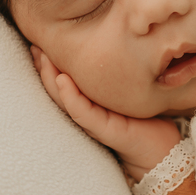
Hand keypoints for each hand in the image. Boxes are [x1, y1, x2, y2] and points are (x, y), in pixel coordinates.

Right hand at [31, 45, 180, 179]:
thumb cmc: (146, 121)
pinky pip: (83, 112)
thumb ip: (114, 77)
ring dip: (50, 78)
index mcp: (89, 104)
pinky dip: (71, 97)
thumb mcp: (126, 93)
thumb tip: (110, 46)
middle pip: (57, 88)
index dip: (49, 64)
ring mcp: (93, 123)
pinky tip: (62, 80)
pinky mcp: (105, 130)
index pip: (62, 81)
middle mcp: (86, 114)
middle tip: (33, 45)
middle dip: (44, 67)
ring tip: (42, 57)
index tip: (39, 43)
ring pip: (64, 99)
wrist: (162, 151)